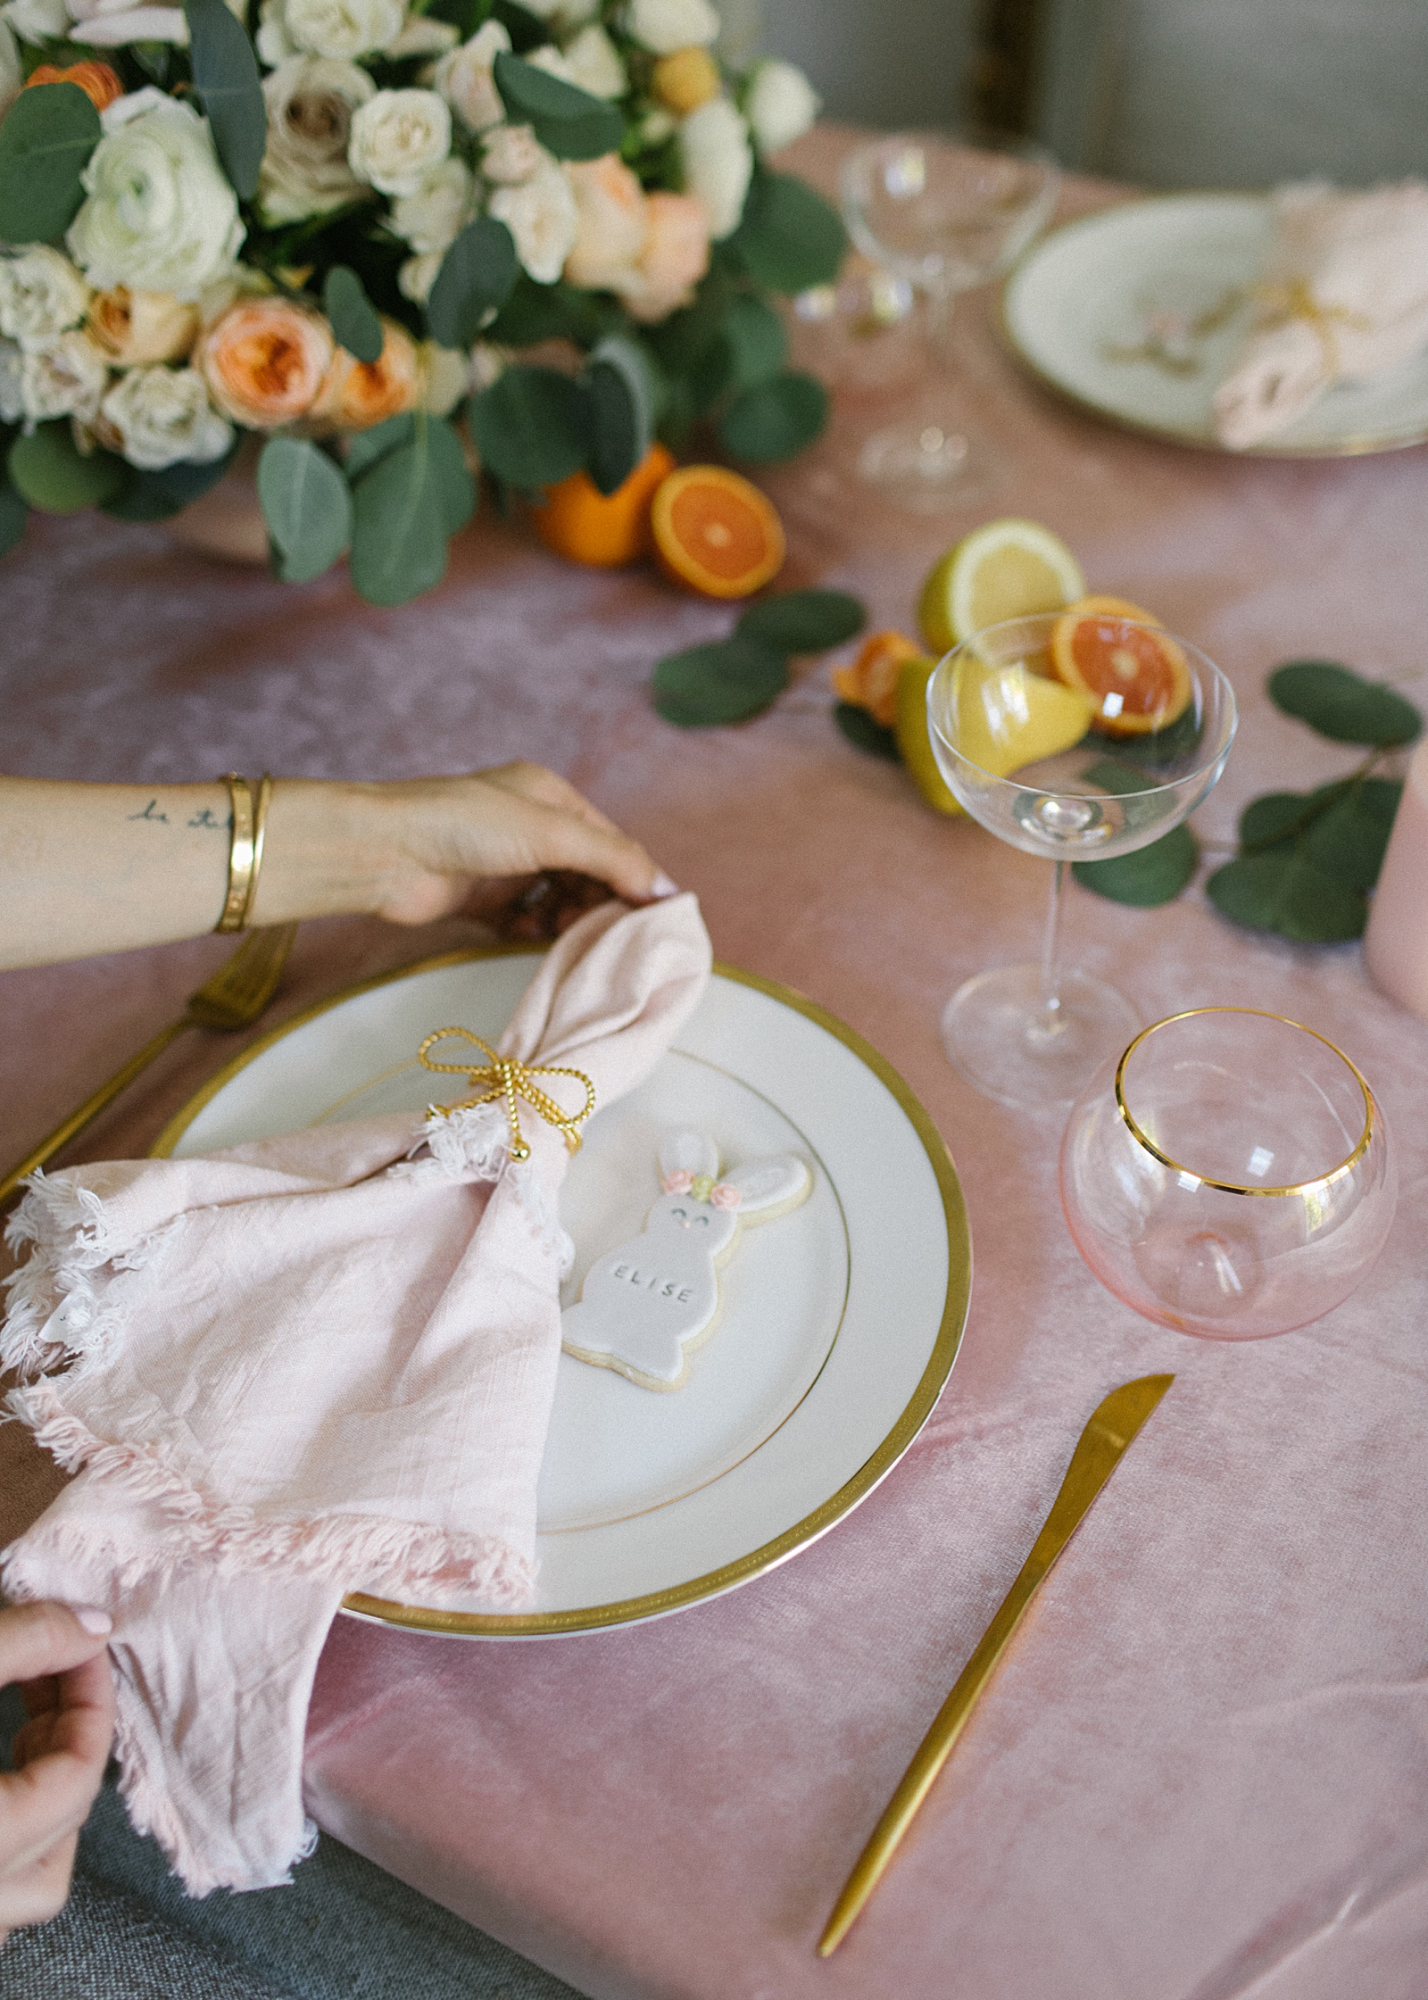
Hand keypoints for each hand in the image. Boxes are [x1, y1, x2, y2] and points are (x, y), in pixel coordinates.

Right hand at [0, 1602, 115, 1946]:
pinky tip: (0, 1770)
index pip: (72, 1778)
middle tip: (53, 1673)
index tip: (80, 1640)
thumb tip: (92, 1625)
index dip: (87, 1699)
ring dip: (40, 1801)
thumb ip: (22, 1642)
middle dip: (68, 1744)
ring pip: (29, 1878)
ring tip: (26, 1723)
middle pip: (59, 1836)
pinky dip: (8, 1827)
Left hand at [255, 763, 675, 929]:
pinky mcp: (482, 899)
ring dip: (569, 920)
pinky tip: (530, 935)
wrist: (384, 853)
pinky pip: (526, 920)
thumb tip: (664, 889)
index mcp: (549, 796)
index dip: (635, 876)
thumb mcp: (550, 833)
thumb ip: (611, 859)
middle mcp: (530, 827)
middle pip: (587, 873)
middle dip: (601, 903)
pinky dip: (534, 930)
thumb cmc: (463, 825)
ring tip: (569, 935)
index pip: (610, 841)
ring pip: (559, 899)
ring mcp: (505, 864)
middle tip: (610, 933)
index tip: (655, 916)